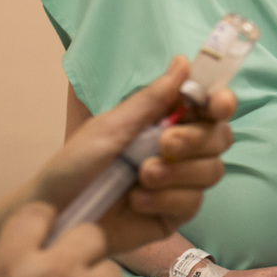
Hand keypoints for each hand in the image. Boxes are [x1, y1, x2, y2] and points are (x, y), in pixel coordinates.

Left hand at [34, 57, 234, 252]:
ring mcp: (181, 183)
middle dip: (195, 140)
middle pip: (220, 138)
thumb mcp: (112, 125)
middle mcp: (180, 151)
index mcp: (166, 122)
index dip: (222, 102)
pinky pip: (193, 203)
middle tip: (164, 145)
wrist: (54, 214)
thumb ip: (152, 99)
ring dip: (178, 173)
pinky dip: (165, 199)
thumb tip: (184, 61)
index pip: (210, 108)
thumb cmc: (76, 164)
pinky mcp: (175, 214)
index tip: (217, 104)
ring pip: (212, 171)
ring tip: (141, 177)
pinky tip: (136, 201)